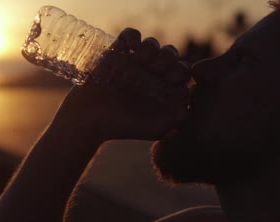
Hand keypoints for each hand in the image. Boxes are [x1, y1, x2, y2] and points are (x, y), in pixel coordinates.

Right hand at [53, 28, 190, 142]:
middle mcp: (151, 75)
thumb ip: (176, 120)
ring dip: (152, 47)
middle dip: (168, 58)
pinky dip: (133, 36)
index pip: (183, 72)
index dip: (180, 72)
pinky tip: (129, 49)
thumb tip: (190, 107)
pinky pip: (131, 34)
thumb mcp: (153, 129)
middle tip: (155, 69)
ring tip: (141, 61)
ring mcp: (134, 63)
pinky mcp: (118, 54)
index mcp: (163, 89)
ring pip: (153, 43)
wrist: (89, 119)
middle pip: (171, 54)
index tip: (168, 81)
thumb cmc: (122, 127)